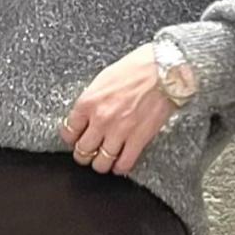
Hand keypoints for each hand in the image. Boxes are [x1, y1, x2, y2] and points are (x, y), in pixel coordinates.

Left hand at [59, 44, 183, 174]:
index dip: (71, 138)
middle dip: (84, 154)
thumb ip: (93, 99)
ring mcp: (119, 131)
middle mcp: (100, 119)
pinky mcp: (138, 139)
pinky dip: (120, 167)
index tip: (75, 139)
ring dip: (101, 163)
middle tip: (89, 152)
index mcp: (89, 101)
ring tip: (104, 160)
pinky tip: (120, 164)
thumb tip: (87, 114)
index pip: (69, 131)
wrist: (165, 70)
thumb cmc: (138, 67)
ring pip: (101, 163)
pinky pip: (124, 164)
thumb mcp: (105, 78)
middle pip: (82, 151)